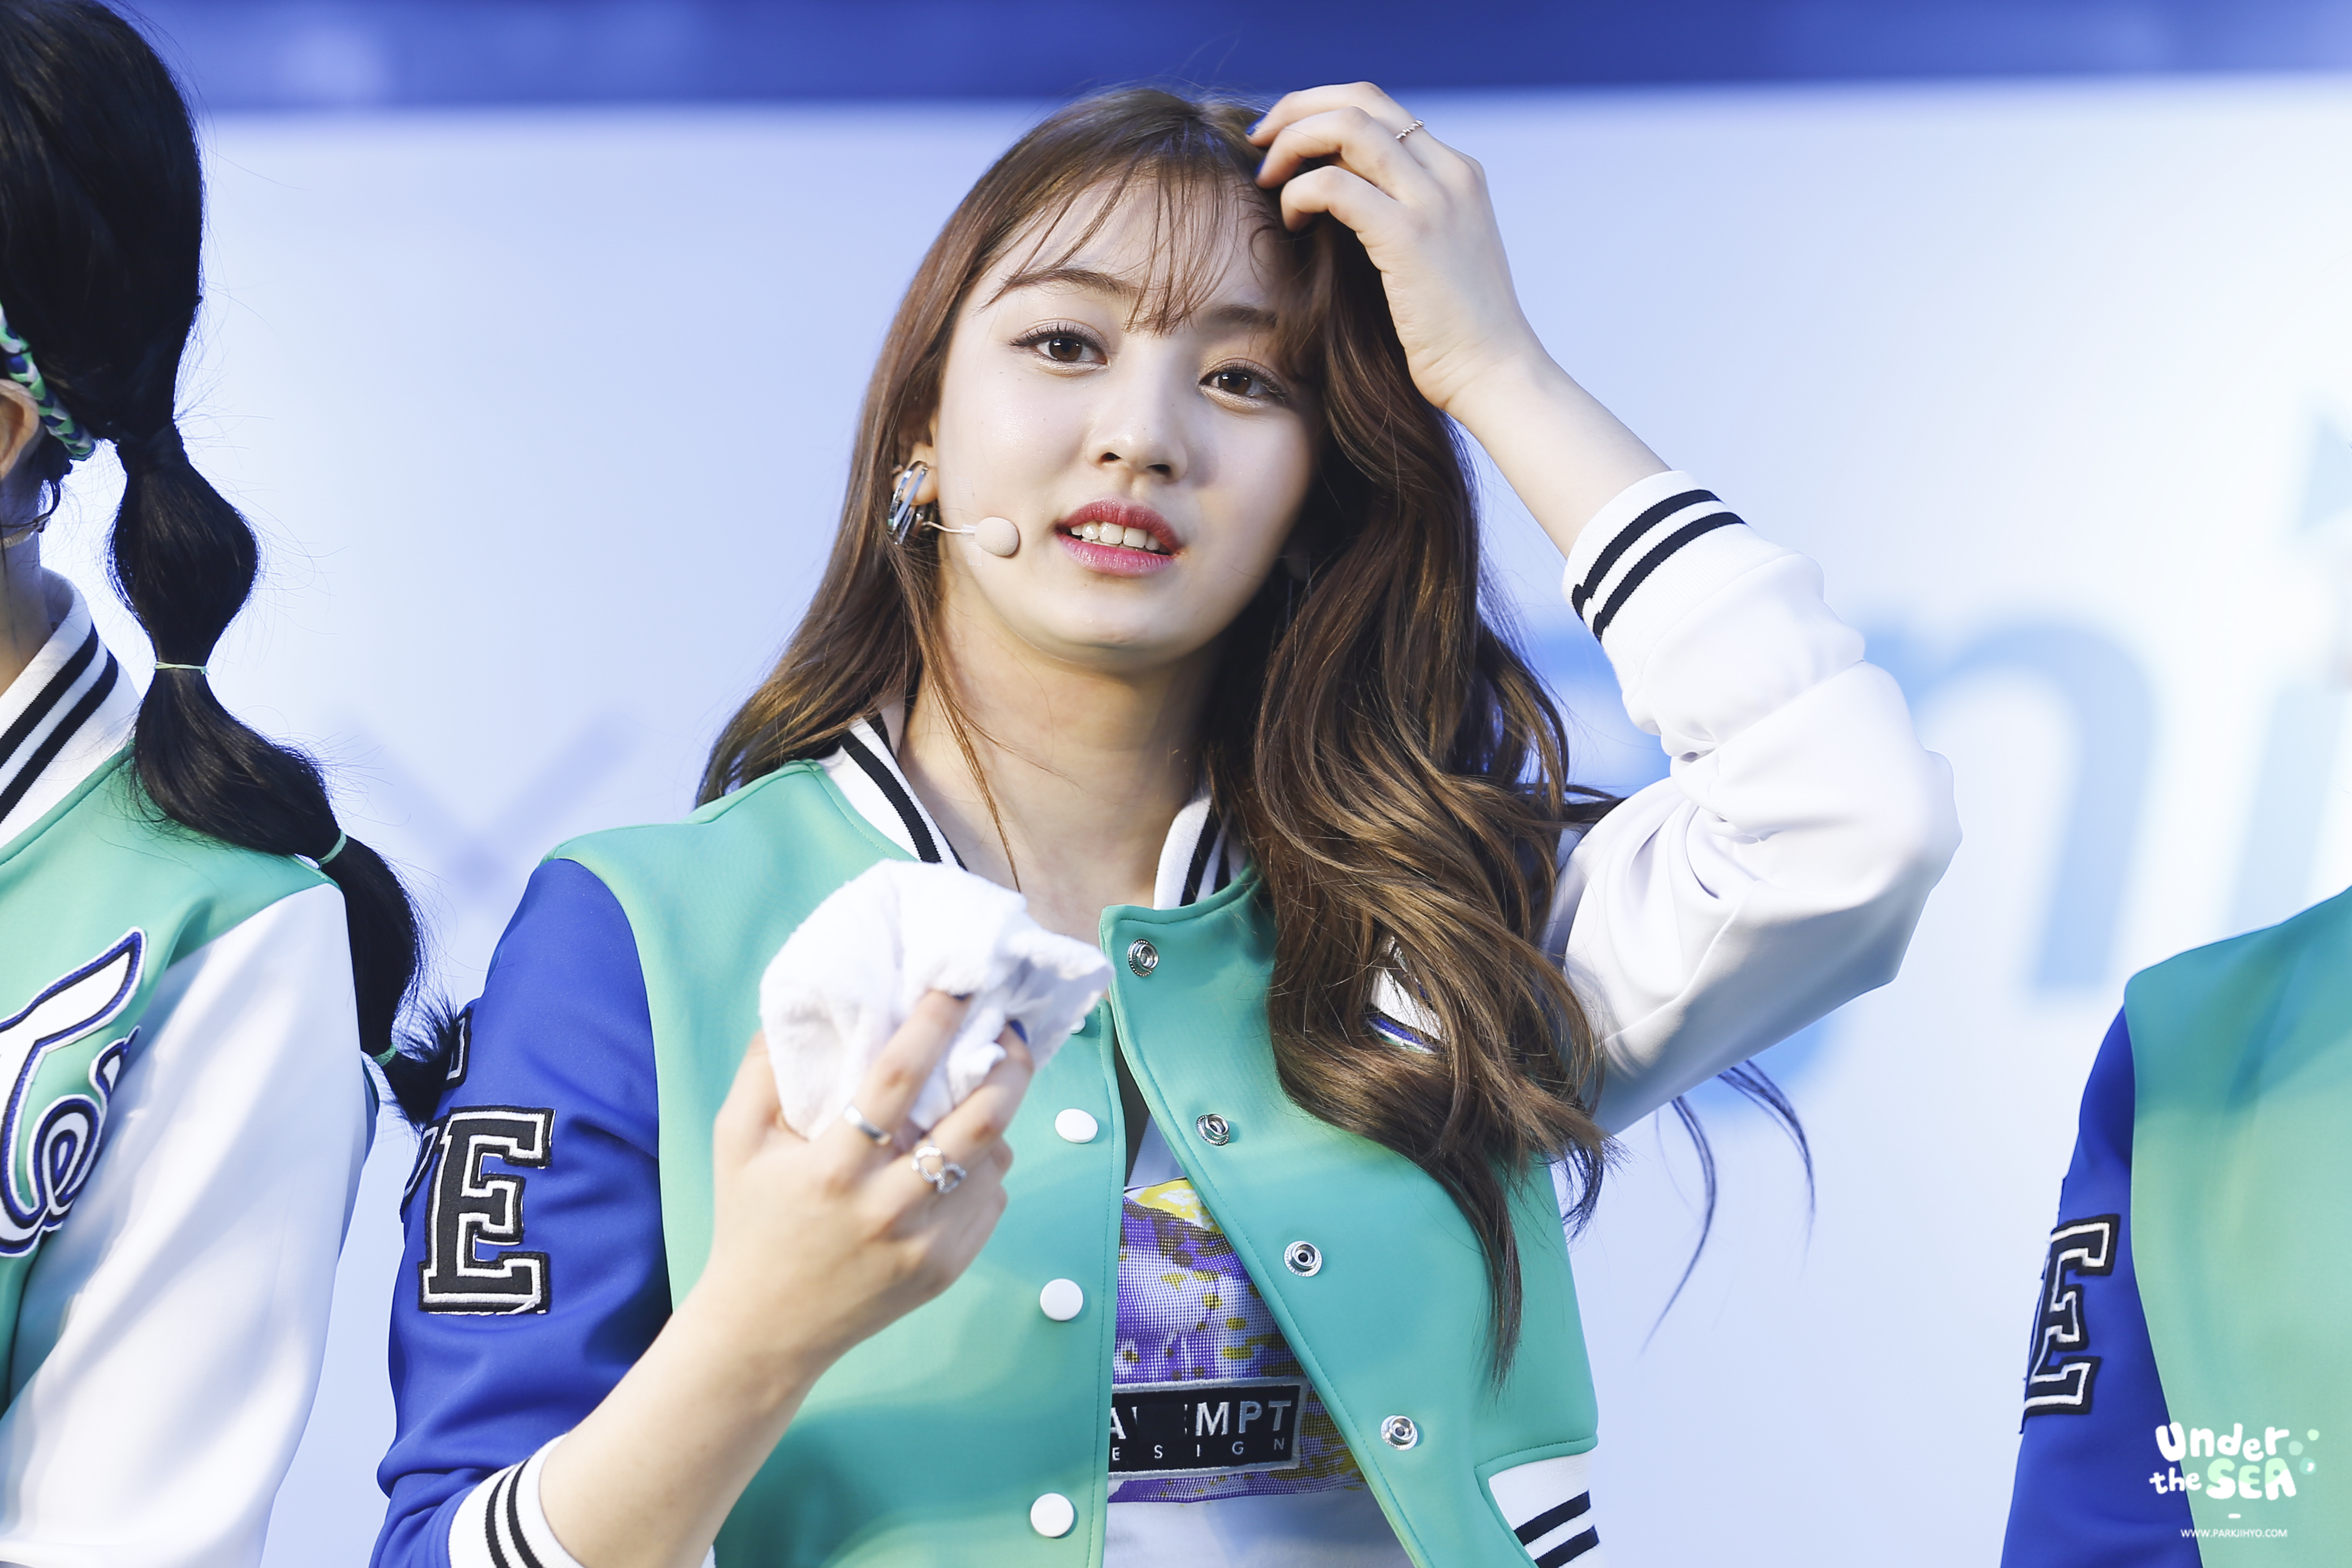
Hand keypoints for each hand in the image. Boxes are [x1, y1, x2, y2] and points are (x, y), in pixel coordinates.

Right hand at [694, 992, 1034, 1380]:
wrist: (765, 1331)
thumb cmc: (749, 1225)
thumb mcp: (735, 1143)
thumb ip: (763, 1072)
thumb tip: (798, 1009)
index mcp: (833, 1170)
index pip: (897, 1080)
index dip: (933, 1025)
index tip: (958, 985)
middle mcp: (886, 1209)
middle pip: (976, 1125)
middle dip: (1006, 1069)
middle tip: (1009, 1035)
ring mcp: (924, 1246)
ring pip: (993, 1162)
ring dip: (998, 1118)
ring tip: (987, 1089)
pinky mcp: (946, 1271)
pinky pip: (992, 1202)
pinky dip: (987, 1169)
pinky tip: (964, 1153)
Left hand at [1251, 82, 1547, 418]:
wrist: (1493, 375)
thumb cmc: (1453, 333)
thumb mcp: (1434, 256)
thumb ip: (1398, 215)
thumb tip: (1334, 196)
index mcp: (1457, 173)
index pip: (1380, 107)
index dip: (1321, 110)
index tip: (1283, 140)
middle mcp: (1450, 173)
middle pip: (1360, 100)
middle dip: (1297, 110)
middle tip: (1259, 141)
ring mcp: (1433, 200)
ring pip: (1347, 126)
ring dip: (1292, 142)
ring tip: (1266, 177)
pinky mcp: (1409, 235)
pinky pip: (1335, 185)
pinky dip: (1300, 193)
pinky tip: (1292, 222)